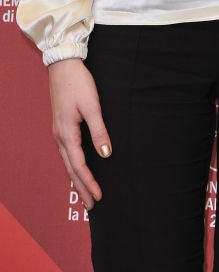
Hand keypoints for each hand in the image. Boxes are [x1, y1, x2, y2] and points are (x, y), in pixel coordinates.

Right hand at [48, 59, 111, 209]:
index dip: (90, 183)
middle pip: (71, 169)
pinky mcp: (61, 126)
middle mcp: (60, 136)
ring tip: (85, 193)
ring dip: (76, 179)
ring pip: (67, 162)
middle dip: (81, 188)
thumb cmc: (78, 83)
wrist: (63, 65)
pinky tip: (77, 169)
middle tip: (92, 206)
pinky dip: (73, 166)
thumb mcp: (92, 106)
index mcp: (66, 134)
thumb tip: (105, 155)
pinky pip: (67, 153)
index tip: (99, 197)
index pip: (79, 166)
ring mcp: (59, 132)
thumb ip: (99, 131)